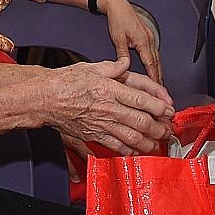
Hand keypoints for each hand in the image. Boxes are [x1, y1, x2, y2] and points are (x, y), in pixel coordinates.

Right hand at [42, 57, 172, 155]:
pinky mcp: (94, 135)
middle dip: (159, 128)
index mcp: (109, 89)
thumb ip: (113, 67)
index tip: (169, 110)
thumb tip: (126, 63)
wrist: (44, 99)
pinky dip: (129, 151)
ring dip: (148, 142)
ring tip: (157, 143)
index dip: (159, 106)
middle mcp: (108, 108)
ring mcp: (102, 124)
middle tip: (167, 129)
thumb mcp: (91, 67)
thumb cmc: (65, 82)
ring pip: (132, 137)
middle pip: (141, 122)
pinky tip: (136, 150)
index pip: (141, 99)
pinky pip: (116, 146)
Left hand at [96, 0, 161, 82]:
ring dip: (158, 70)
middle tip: (160, 90)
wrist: (118, 5)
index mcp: (143, 41)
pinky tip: (153, 68)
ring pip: (156, 58)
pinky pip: (153, 52)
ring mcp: (150, 37)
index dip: (154, 76)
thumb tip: (125, 66)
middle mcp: (149, 39)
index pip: (150, 63)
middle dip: (159, 77)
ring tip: (158, 83)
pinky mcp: (147, 36)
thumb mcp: (118, 38)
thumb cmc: (118, 18)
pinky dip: (155, 62)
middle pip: (157, 62)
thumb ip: (123, 53)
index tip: (156, 87)